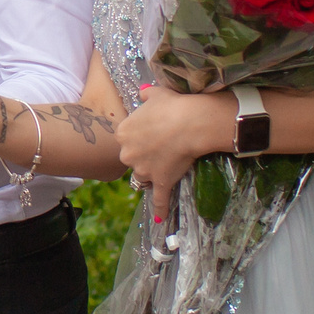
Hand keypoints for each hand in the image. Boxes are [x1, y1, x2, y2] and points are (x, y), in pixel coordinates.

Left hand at [114, 87, 235, 199]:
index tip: (151, 132)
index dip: (139, 136)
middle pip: (132, 159)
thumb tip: (143, 93)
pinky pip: (159, 200)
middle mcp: (128, 154)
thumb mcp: (155, 94)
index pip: (125, 138)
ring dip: (154, 173)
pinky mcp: (161, 182)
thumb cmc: (172, 106)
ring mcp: (144, 170)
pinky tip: (160, 221)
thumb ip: (145, 95)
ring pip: (144, 176)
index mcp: (122, 133)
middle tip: (161, 146)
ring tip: (169, 163)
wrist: (191, 122)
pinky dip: (160, 210)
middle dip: (143, 155)